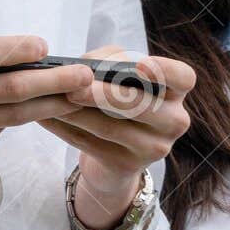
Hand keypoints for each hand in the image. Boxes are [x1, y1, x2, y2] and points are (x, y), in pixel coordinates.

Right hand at [0, 32, 98, 175]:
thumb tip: (9, 47)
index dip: (19, 50)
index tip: (45, 47)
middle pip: (8, 89)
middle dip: (52, 82)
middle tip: (83, 77)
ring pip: (9, 116)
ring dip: (48, 107)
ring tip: (76, 97)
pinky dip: (13, 120)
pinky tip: (33, 111)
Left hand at [37, 44, 194, 229]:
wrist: (116, 151)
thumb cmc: (120, 99)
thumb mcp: (122, 77)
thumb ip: (109, 63)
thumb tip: (83, 65)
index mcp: (176, 92)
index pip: (183, 77)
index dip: (164, 70)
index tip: (139, 66)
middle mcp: (174, 121)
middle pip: (142, 105)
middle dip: (104, 94)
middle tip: (73, 88)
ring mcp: (153, 149)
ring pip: (112, 127)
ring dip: (76, 112)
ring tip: (51, 99)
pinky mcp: (127, 166)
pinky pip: (91, 145)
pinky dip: (65, 129)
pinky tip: (46, 117)